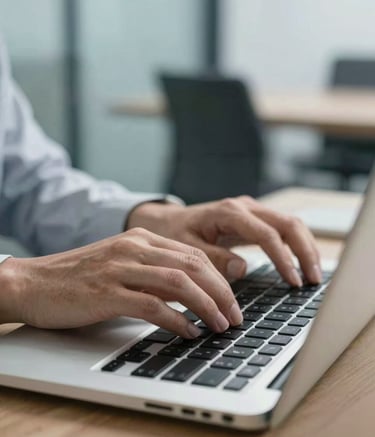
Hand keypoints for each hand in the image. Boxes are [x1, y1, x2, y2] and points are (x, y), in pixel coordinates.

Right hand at [0, 228, 242, 336]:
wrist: (34, 282)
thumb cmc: (80, 277)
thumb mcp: (123, 263)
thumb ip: (154, 273)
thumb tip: (190, 294)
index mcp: (142, 239)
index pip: (194, 254)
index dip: (219, 279)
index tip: (232, 300)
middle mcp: (135, 248)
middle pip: (194, 266)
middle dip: (222, 293)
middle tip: (235, 316)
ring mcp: (121, 268)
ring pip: (179, 283)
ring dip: (206, 306)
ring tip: (220, 326)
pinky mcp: (107, 292)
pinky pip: (152, 306)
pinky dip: (176, 321)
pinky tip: (188, 332)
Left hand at [128, 196, 321, 285]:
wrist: (168, 221)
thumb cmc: (175, 234)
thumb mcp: (187, 248)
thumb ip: (214, 258)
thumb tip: (243, 268)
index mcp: (229, 213)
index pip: (267, 234)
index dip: (283, 258)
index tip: (293, 281)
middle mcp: (245, 207)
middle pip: (288, 224)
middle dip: (304, 251)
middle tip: (313, 280)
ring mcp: (251, 210)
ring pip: (290, 223)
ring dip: (305, 248)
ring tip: (313, 275)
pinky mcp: (254, 218)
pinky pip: (282, 228)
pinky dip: (296, 245)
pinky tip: (301, 263)